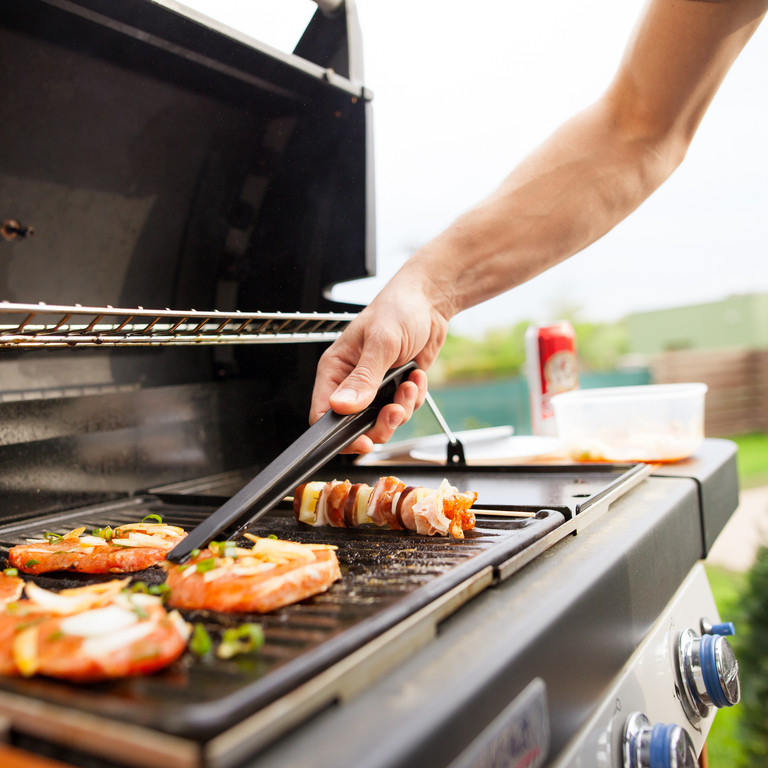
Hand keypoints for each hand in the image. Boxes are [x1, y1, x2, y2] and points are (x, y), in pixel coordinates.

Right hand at [310, 276, 448, 452]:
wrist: (430, 302)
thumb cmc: (399, 309)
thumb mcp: (382, 343)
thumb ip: (363, 378)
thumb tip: (342, 406)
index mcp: (336, 368)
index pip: (323, 413)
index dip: (339, 434)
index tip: (363, 441)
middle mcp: (351, 381)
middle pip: (355, 426)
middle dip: (380, 423)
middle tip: (395, 409)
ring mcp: (374, 387)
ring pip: (382, 421)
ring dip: (401, 408)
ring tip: (410, 383)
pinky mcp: (395, 388)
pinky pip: (402, 410)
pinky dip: (413, 398)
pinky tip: (416, 375)